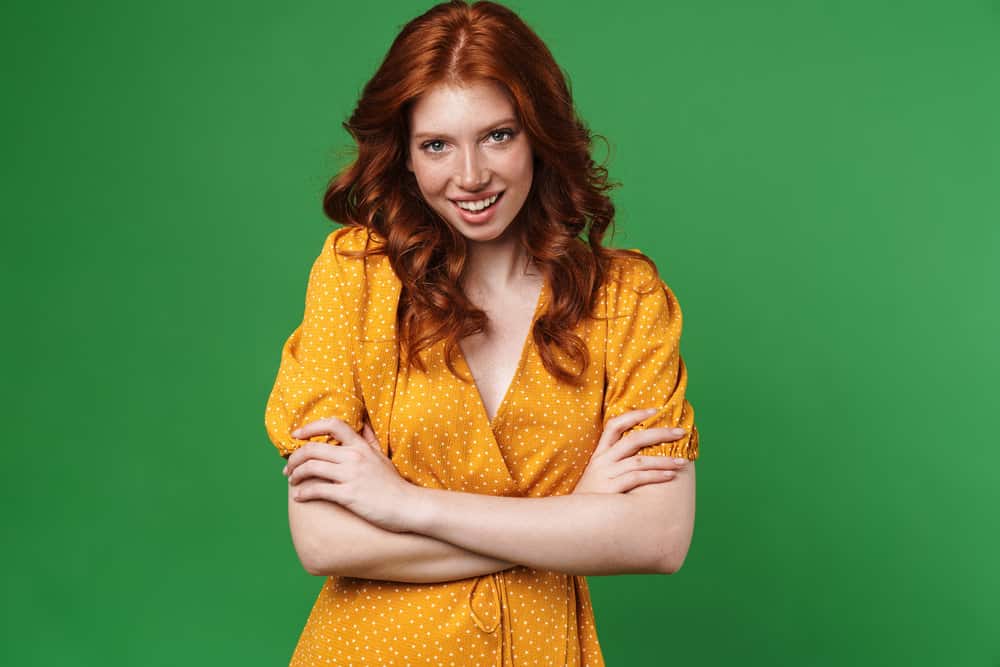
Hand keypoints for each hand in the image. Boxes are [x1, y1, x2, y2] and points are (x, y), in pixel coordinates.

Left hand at [282, 417, 416, 532]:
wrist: (408, 506)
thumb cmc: (394, 484)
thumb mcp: (382, 456)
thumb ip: (369, 439)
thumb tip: (363, 422)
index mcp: (361, 446)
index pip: (332, 424)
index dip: (310, 427)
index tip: (296, 435)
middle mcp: (354, 457)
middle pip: (313, 448)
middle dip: (295, 458)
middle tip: (288, 468)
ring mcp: (351, 475)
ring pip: (311, 467)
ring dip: (295, 474)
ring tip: (292, 481)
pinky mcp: (349, 495)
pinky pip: (317, 490)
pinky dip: (303, 493)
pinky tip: (299, 497)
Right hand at [572, 408, 688, 493]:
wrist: (572, 520)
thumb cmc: (590, 499)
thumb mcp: (597, 476)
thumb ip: (613, 464)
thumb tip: (642, 455)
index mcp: (599, 454)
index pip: (614, 425)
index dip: (634, 415)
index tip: (655, 411)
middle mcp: (602, 461)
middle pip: (633, 439)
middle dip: (660, 433)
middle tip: (680, 431)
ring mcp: (606, 475)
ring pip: (639, 461)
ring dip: (664, 460)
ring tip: (682, 461)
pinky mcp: (611, 490)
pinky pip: (638, 478)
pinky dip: (656, 476)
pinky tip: (670, 476)